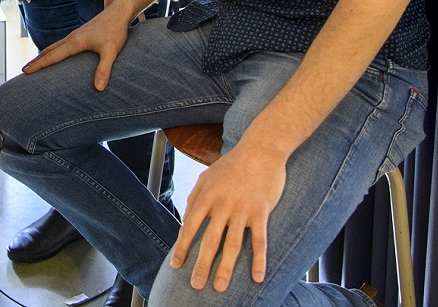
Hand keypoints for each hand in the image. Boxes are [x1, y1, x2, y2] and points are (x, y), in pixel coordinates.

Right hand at [21, 11, 127, 88]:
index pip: (52, 55)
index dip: (38, 64)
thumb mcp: (111, 51)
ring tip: (36, 63)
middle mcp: (71, 38)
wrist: (119, 12)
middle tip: (25, 70)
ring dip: (44, 55)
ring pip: (54, 46)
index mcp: (74, 42)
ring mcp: (75, 35)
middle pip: (49, 50)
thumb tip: (99, 88)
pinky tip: (56, 54)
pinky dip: (53, 50)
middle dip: (36, 60)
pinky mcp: (80, 34)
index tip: (26, 71)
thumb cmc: (115, 30)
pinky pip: (61, 44)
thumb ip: (104, 69)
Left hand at [170, 141, 286, 291]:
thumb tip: (185, 220)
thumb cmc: (232, 164)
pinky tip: (256, 277)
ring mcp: (242, 210)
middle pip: (210, 241)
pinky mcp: (261, 212)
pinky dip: (258, 260)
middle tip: (195, 286)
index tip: (175, 266)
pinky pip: (260, 241)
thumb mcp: (206, 176)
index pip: (190, 228)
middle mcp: (222, 205)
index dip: (182, 248)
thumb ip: (194, 198)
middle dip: (201, 265)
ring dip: (226, 268)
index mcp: (206, 197)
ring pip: (233, 245)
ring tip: (220, 288)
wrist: (260, 150)